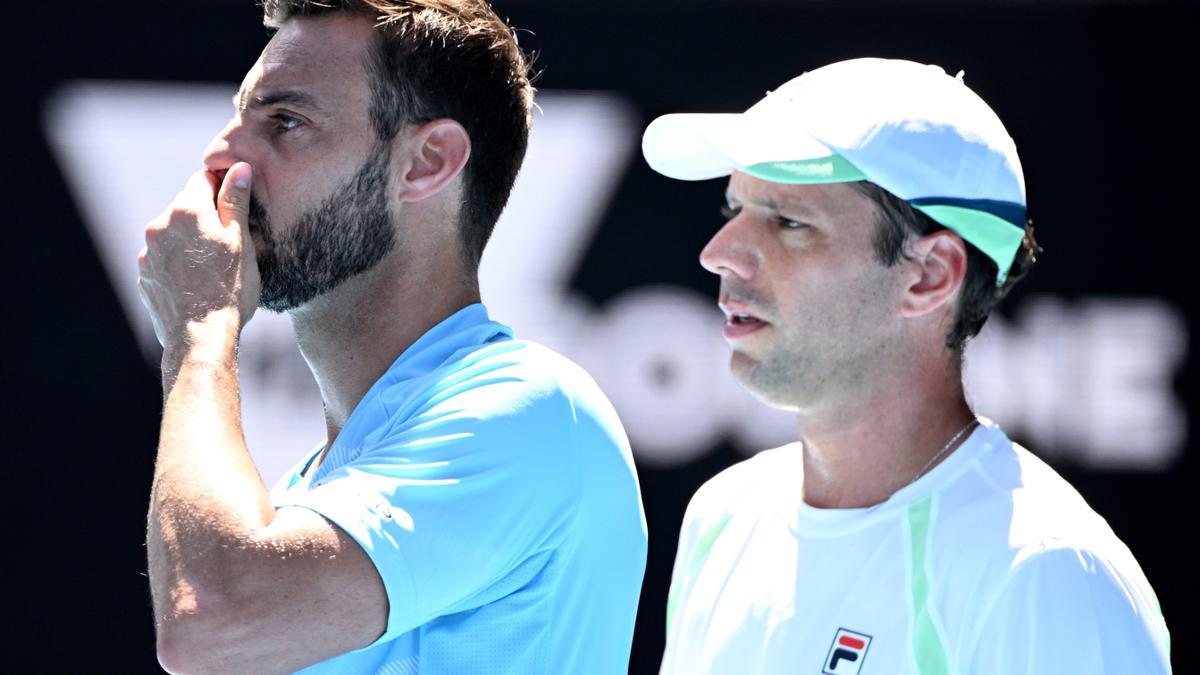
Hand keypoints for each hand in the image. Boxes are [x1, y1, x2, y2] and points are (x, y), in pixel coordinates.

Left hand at [138, 163, 259, 348]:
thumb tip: (239, 167)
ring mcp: (148, 252)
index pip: (203, 179)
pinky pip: (163, 257)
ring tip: (213, 268)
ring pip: (174, 233)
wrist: (200, 337)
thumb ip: (235, 201)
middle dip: (206, 217)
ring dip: (191, 241)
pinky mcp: (144, 275)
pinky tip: (197, 282)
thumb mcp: (241, 242)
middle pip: (186, 207)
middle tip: (231, 243)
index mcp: (187, 211)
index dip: (223, 189)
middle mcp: (160, 225)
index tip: (236, 207)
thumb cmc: (229, 290)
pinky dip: (178, 262)